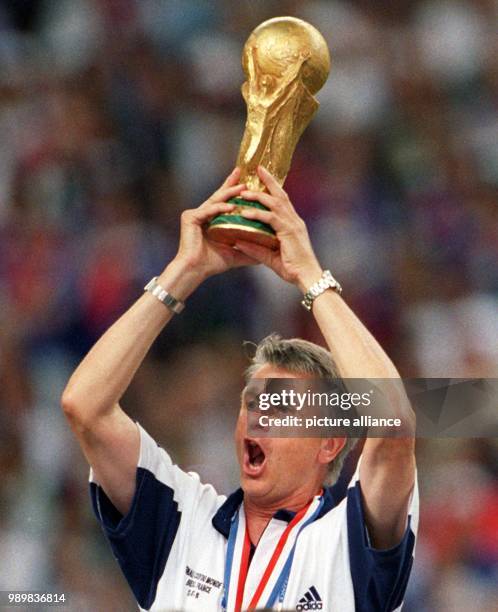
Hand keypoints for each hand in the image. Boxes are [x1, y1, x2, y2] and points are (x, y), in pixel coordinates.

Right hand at [174, 168, 259, 280]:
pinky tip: (232, 206)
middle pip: (220, 196)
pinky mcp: (189, 217)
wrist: (195, 271)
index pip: (226, 202)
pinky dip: (220, 208)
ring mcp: (194, 214)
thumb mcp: (236, 253)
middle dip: (232, 184)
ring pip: (215, 201)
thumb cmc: (212, 263)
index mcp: (211, 219)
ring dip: (229, 193)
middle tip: (242, 172)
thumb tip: (267, 249)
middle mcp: (202, 214)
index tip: (249, 182)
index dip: (235, 191)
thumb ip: (249, 249)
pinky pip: (208, 210)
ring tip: (243, 187)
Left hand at [234, 166, 322, 290]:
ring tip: (243, 192)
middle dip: (269, 181)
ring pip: (275, 203)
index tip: (262, 177)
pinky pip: (271, 218)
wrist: (307, 277)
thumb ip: (255, 249)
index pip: (282, 200)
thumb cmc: (292, 269)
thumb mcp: (270, 257)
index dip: (273, 188)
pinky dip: (258, 214)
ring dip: (258, 196)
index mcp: (292, 223)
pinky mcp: (289, 232)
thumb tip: (238, 242)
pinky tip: (246, 213)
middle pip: (281, 194)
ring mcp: (293, 224)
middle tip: (258, 169)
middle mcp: (294, 220)